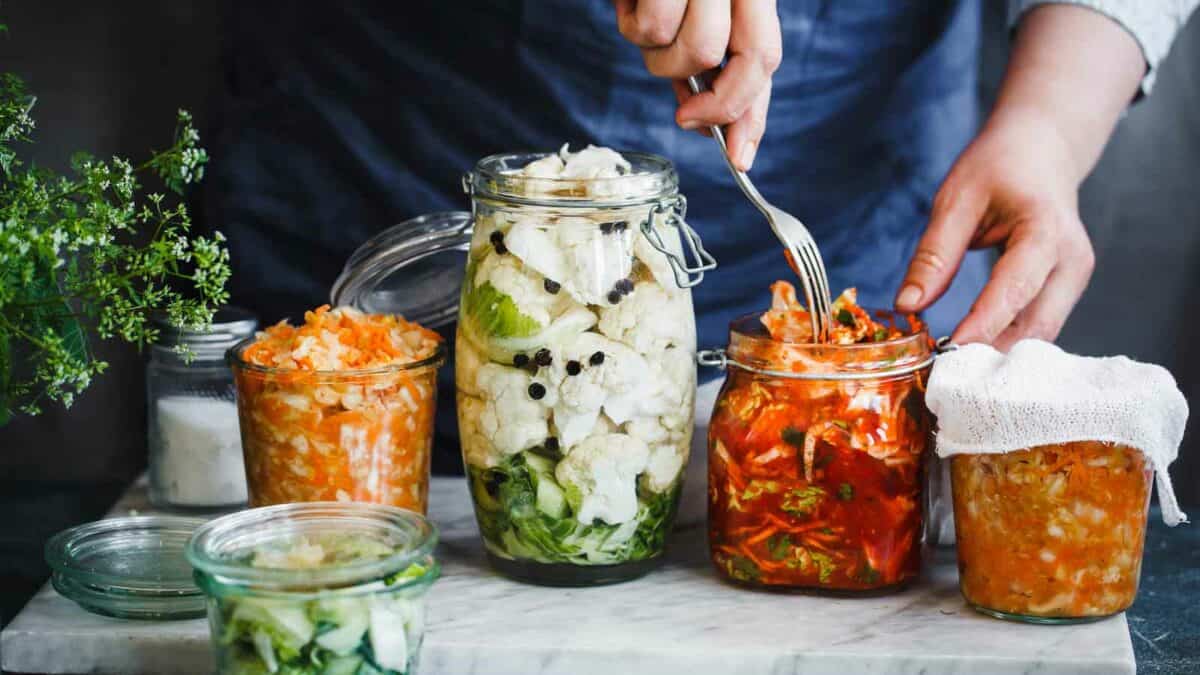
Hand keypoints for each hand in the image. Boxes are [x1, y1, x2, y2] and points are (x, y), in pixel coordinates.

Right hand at [614, 0, 781, 170]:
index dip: (755, 114)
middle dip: (717, 105)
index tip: (741, 158)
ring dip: (660, 56)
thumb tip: (707, 123)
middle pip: (749, 62)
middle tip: (685, 118)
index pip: (766, 58)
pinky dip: (631, 22)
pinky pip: (651, 27)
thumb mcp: (687, 14)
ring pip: (695, 52)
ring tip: (644, 18)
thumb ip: (704, 63)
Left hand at [895, 3, 1145, 349]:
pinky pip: (1038, 327)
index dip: (983, 323)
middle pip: (1036, 323)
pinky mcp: (1065, 291)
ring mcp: (1075, 279)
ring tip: (953, 374)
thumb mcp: (956, 198)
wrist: (1044, 149)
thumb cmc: (998, 166)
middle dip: (991, 352)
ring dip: (999, 355)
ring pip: (1040, 334)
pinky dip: (1007, 344)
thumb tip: (907, 306)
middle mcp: (1072, 261)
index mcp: (1046, 230)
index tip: (949, 352)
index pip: (1015, 287)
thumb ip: (934, 254)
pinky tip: (972, 358)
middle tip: (944, 376)